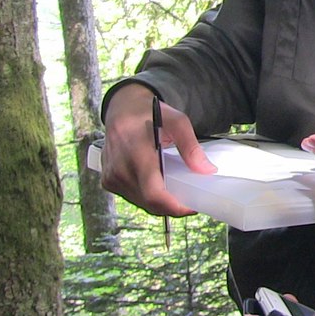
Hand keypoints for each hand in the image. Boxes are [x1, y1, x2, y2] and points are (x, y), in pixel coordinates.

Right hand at [99, 82, 214, 215]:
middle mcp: (119, 168)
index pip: (153, 193)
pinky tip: (158, 186)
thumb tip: (207, 171)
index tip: (192, 207)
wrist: (121, 108)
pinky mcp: (108, 180)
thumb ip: (191, 147)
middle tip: (190, 200)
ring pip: (141, 202)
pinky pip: (132, 197)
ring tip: (176, 191)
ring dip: (160, 203)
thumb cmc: (149, 113)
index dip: (174, 207)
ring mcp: (111, 176)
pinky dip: (147, 197)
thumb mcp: (176, 121)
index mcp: (136, 152)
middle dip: (172, 206)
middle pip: (149, 202)